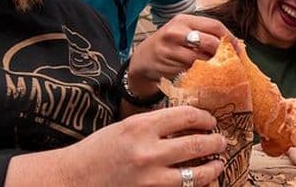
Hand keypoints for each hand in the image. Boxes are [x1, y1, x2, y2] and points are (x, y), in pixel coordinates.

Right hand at [6, 106, 224, 186]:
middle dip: (215, 142)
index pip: (187, 116)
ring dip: (212, 167)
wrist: (73, 178)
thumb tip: (188, 123)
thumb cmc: (99, 150)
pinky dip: (195, 185)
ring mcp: (150, 178)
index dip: (205, 118)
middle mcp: (148, 151)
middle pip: (197, 144)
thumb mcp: (127, 127)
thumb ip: (155, 125)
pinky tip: (200, 180)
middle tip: (221, 141)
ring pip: (196, 174)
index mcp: (142, 126)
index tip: (210, 121)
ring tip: (217, 163)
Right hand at [129, 14, 234, 92]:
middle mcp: (176, 31)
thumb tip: (236, 44)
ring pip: (201, 59)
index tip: (239, 49)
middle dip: (223, 54)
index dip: (229, 38)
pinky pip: (190, 71)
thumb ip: (205, 34)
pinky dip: (200, 74)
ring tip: (220, 69)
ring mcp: (170, 49)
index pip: (214, 25)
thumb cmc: (169, 44)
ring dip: (213, 66)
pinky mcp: (166, 65)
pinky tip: (205, 75)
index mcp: (184, 20)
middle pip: (210, 42)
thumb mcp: (184, 31)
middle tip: (232, 62)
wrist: (143, 58)